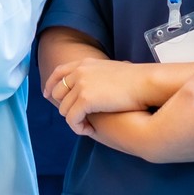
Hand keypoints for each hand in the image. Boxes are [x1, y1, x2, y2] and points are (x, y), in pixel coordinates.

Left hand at [44, 56, 159, 127]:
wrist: (146, 83)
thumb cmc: (136, 80)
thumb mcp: (111, 70)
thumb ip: (97, 75)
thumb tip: (94, 85)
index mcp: (84, 63)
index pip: (58, 71)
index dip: (50, 84)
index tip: (48, 95)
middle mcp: (79, 72)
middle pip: (57, 93)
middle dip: (64, 107)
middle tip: (78, 119)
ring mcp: (80, 85)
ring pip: (64, 109)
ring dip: (74, 120)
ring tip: (88, 126)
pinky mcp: (85, 100)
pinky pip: (72, 119)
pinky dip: (78, 128)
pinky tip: (89, 131)